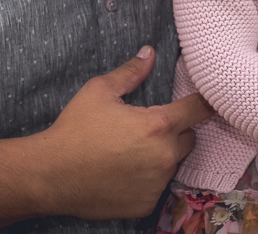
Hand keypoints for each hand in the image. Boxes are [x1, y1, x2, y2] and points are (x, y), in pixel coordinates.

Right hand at [29, 46, 213, 219]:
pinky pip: (157, 187)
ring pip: (172, 163)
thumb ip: (131, 72)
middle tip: (147, 128)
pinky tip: (124, 172)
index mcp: (158, 125)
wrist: (50, 175)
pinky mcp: (146, 205)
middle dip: (175, 131)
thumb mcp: (100, 91)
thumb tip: (149, 53)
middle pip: (188, 138)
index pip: (199, 109)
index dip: (204, 102)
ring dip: (161, 156)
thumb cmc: (74, 129)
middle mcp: (164, 156)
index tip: (207, 100)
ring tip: (131, 151)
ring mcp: (157, 183)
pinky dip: (147, 180)